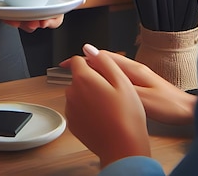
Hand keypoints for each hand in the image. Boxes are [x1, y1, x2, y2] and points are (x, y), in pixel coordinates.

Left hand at [3, 0, 91, 31]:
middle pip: (38, 24)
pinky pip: (10, 17)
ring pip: (24, 23)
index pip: (55, 19)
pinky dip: (8, 18)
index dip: (51, 22)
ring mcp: (25, 8)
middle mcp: (40, 8)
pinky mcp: (11, 6)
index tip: (45, 21)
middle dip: (34, 25)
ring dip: (20, 24)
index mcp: (53, 4)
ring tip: (18, 19)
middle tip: (32, 22)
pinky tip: (7, 16)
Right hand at [61, 48, 195, 126]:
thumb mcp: (142, 97)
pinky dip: (102, 78)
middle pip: (103, 59)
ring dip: (92, 70)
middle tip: (67, 71)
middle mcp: (132, 67)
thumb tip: (100, 65)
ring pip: (108, 67)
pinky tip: (99, 87)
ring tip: (79, 78)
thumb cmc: (168, 105)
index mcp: (131, 68)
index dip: (82, 58)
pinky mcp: (139, 82)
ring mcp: (136, 74)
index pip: (101, 56)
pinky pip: (114, 76)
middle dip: (83, 63)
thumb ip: (120, 81)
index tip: (67, 63)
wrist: (187, 111)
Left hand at [65, 44, 150, 168]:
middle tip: (111, 92)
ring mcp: (71, 109)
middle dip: (91, 80)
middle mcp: (72, 92)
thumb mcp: (122, 81)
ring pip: (78, 93)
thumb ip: (104, 61)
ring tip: (108, 107)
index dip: (91, 63)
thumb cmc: (126, 116)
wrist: (123, 149)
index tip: (101, 72)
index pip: (78, 60)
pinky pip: (78, 109)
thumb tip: (89, 48)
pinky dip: (87, 110)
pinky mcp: (73, 124)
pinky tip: (102, 117)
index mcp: (83, 79)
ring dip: (89, 95)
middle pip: (78, 78)